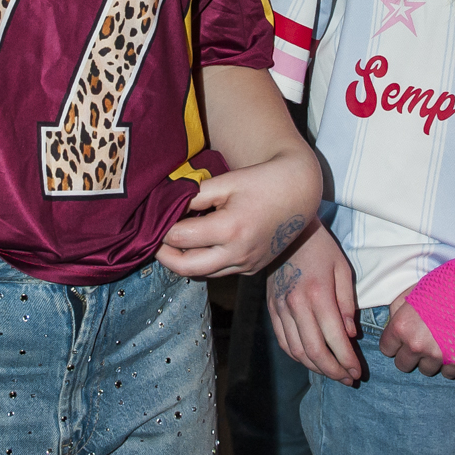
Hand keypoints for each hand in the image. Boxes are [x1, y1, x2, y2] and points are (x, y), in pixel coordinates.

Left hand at [156, 155, 320, 277]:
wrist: (299, 192)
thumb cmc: (262, 181)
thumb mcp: (226, 182)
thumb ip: (194, 195)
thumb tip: (166, 205)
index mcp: (230, 228)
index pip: (181, 238)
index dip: (163, 230)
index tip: (155, 222)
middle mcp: (239, 252)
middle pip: (186, 267)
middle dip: (165, 256)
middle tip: (154, 241)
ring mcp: (247, 264)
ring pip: (203, 273)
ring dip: (184, 262)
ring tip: (175, 242)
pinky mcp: (252, 269)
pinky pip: (220, 272)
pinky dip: (205, 262)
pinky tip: (200, 245)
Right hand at [268, 224, 361, 383]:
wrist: (286, 230)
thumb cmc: (321, 247)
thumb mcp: (342, 269)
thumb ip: (347, 303)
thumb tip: (350, 335)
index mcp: (318, 294)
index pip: (334, 338)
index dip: (347, 360)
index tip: (358, 372)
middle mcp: (296, 305)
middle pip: (314, 351)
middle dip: (333, 370)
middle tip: (348, 379)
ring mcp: (280, 308)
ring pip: (296, 350)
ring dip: (315, 368)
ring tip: (333, 373)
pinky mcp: (271, 308)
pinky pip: (283, 341)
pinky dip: (297, 356)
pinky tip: (311, 360)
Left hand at [379, 290, 454, 378]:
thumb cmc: (443, 285)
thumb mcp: (412, 292)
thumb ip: (398, 311)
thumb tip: (393, 324)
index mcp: (401, 326)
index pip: (387, 349)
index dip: (395, 343)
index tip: (404, 338)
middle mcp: (416, 344)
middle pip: (403, 365)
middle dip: (411, 355)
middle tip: (422, 342)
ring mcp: (437, 355)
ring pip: (426, 370)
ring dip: (431, 360)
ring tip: (440, 343)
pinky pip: (447, 374)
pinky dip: (449, 364)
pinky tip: (453, 349)